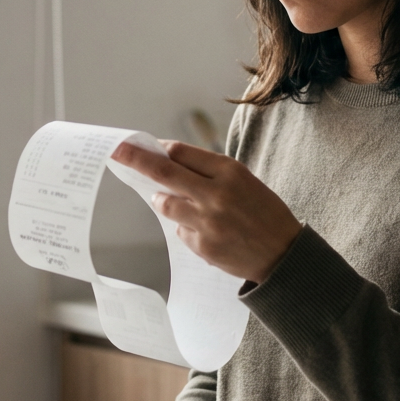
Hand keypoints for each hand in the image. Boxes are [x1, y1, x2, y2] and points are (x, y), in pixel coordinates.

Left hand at [111, 140, 302, 283]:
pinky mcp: (202, 245)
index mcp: (230, 172)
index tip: (143, 145)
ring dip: (162, 199)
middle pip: (163, 172)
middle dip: (135, 159)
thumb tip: (170, 163)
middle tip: (116, 151)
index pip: (181, 152)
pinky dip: (186, 226)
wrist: (283, 255)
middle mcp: (216, 194)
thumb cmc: (264, 213)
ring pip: (164, 203)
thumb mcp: (245, 182)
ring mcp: (207, 221)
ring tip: (181, 203)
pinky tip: (209, 231)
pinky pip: (180, 230)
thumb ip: (210, 173)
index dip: (159, 149)